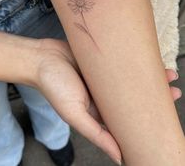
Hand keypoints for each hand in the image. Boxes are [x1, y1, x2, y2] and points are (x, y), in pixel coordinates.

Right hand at [35, 38, 181, 164]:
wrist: (42, 58)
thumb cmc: (54, 86)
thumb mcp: (74, 113)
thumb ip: (96, 133)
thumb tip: (120, 158)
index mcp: (98, 110)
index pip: (127, 117)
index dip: (148, 116)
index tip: (167, 113)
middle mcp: (103, 94)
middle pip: (133, 96)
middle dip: (155, 93)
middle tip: (174, 91)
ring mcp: (103, 76)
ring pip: (130, 77)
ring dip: (148, 76)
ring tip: (168, 73)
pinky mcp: (100, 61)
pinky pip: (121, 62)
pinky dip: (134, 61)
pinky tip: (147, 59)